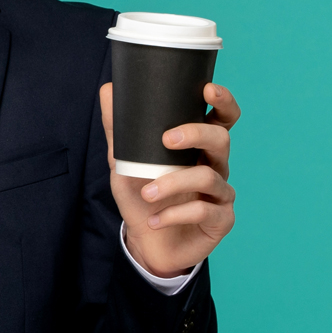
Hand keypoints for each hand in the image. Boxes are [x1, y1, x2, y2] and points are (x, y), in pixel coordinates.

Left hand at [99, 82, 239, 278]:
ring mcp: (221, 193)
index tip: (207, 90)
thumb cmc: (141, 197)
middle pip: (221, 139)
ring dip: (174, 183)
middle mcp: (214, 165)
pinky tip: (155, 220)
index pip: (221, 118)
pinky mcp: (221, 219)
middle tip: (166, 139)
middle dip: (196, 134)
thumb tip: (108, 89)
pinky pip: (204, 211)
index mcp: (197, 147)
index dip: (223, 102)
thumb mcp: (124, 163)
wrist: (146, 243)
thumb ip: (118, 129)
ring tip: (147, 193)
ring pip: (208, 177)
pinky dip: (175, 214)